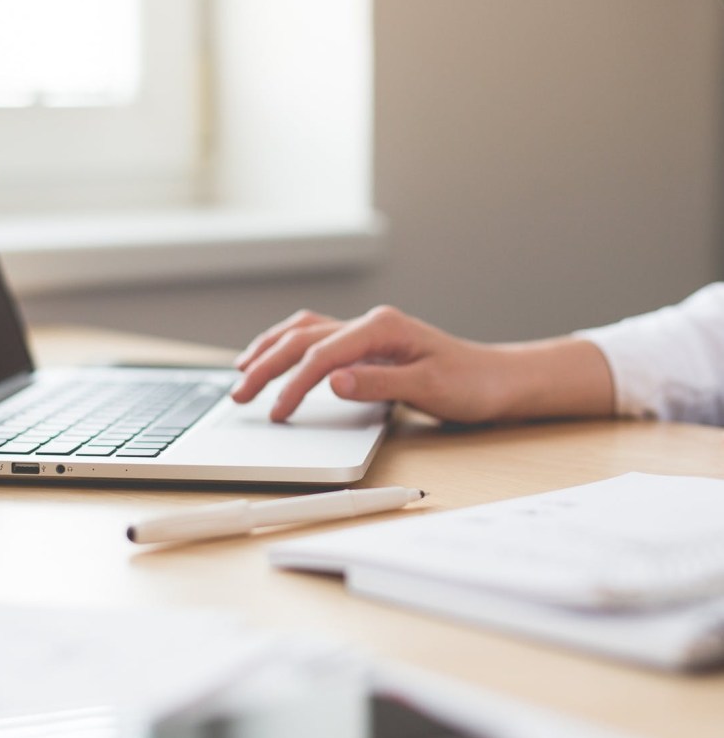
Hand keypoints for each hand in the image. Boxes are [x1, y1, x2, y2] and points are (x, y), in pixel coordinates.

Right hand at [231, 306, 614, 423]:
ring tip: (241, 371)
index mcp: (382, 328)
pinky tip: (275, 358)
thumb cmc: (471, 384)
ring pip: (303, 332)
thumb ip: (378, 384)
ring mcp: (366, 332)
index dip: (293, 385)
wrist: (499, 380)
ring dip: (269, 349)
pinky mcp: (367, 345)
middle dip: (265, 365)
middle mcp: (370, 324)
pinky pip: (316, 337)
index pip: (322, 355)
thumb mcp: (430, 389)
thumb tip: (331, 381)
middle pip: (302, 339)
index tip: (276, 413)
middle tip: (239, 395)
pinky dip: (288, 347)